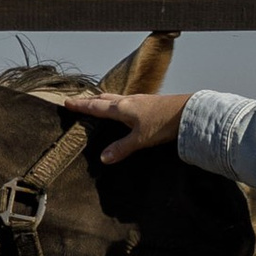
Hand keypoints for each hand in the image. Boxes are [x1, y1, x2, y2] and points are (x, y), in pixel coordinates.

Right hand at [74, 87, 189, 163]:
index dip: (81, 106)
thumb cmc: (163, 124)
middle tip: (79, 101)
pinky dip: (118, 102)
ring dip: (104, 99)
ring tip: (98, 102)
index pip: (96, 107)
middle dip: (90, 100)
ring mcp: (140, 100)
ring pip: (116, 98)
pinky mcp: (150, 102)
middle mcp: (128, 101)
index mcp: (122, 108)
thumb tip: (103, 158)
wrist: (188, 112)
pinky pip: (127, 100)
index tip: (67, 102)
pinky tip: (124, 108)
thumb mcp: (140, 139)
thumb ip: (121, 148)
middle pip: (104, 98)